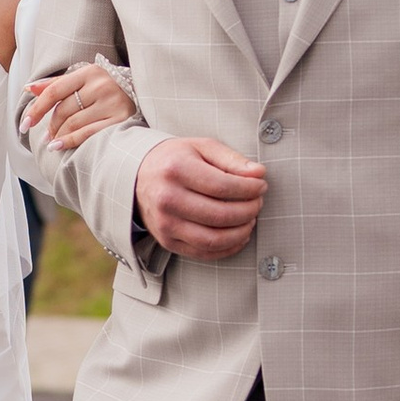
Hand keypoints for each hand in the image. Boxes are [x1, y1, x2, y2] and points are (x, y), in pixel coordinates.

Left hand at [22, 55, 139, 156]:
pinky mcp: (120, 119)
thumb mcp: (83, 80)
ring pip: (73, 123)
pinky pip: (87, 133)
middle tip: (47, 135)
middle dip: (51, 126)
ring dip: (58, 136)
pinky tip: (59, 146)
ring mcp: (112, 102)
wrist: (141, 94)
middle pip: (63, 110)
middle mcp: (101, 85)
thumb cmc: (106, 88)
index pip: (55, 91)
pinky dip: (69, 141)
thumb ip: (57, 84)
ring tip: (53, 142)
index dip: (36, 109)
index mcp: (89, 71)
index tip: (24, 123)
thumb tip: (29, 89)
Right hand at [135, 135, 266, 260]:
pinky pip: (204, 253)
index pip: (223, 186)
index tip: (261, 186)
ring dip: (241, 232)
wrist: (138, 177)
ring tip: (250, 219)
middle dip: (249, 211)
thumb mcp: (201, 148)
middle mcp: (167, 199)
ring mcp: (165, 224)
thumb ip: (231, 159)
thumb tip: (259, 174)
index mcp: (176, 170)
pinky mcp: (167, 241)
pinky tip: (239, 236)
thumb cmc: (175, 160)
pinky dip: (228, 248)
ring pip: (214, 239)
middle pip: (220, 215)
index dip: (249, 189)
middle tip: (258, 203)